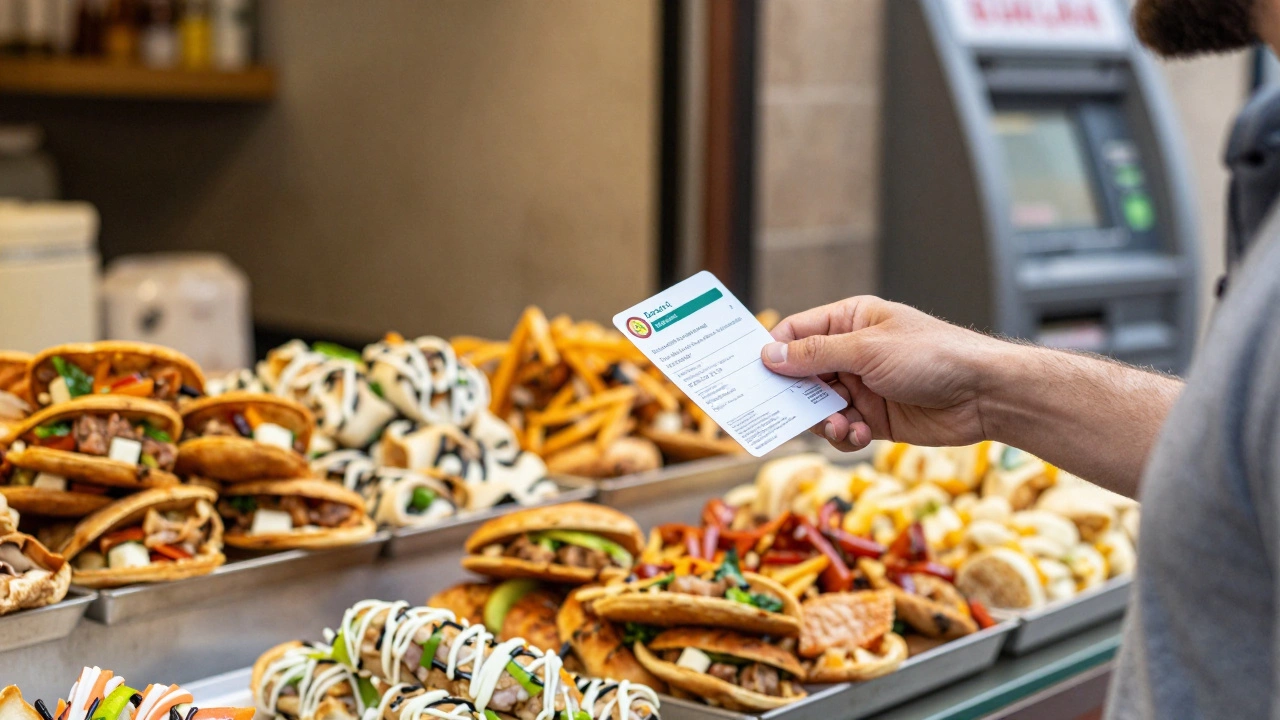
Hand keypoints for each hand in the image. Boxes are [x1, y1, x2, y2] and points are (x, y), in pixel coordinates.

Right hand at [761, 296, 1007, 451]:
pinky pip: (843, 429)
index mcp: (850, 321)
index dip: (773, 353)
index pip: (796, 333)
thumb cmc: (933, 356)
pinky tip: (862, 434)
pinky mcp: (875, 417)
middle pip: (802, 374)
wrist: (985, 394)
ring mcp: (863, 386)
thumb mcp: (868, 350)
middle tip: (787, 411)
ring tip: (841, 425)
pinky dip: (846, 435)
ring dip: (824, 420)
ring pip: (819, 407)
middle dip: (796, 395)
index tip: (754, 375)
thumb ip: (816, 354)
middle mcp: (852, 352)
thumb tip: (769, 355)